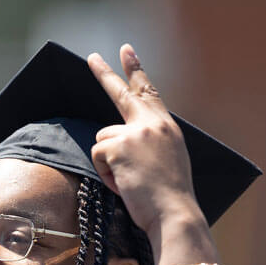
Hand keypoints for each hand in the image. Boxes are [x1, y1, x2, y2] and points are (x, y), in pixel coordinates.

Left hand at [86, 45, 201, 239]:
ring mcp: (135, 133)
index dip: (136, 71)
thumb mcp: (168, 159)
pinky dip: (104, 172)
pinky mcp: (118, 146)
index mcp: (167, 127)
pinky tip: (123, 182)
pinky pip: (98, 155)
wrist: (174, 213)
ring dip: (108, 160)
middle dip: (104, 73)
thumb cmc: (170, 196)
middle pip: (122, 92)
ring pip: (103, 137)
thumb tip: (120, 139)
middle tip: (91, 57)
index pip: (149, 92)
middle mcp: (152, 124)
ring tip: (129, 179)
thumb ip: (149, 141)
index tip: (126, 51)